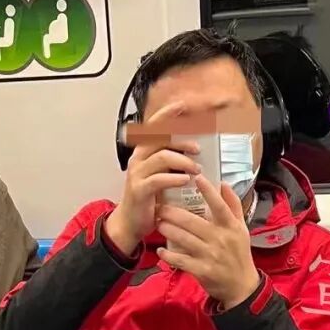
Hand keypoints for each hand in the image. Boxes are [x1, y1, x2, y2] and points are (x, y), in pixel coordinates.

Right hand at [104, 101, 201, 254]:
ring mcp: (137, 173)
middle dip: (181, 140)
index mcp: (143, 153)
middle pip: (159, 139)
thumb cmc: (148, 200)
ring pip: (162, 157)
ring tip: (196, 169)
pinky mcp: (139, 189)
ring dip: (183, 161)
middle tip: (198, 149)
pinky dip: (174, 178)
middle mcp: (138, 159)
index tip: (182, 106)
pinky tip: (186, 180)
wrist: (131, 223)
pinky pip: (159, 178)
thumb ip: (172, 164)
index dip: (166, 115)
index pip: (154, 128)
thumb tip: (194, 154)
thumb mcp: (160, 176)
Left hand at [156, 175, 258, 308]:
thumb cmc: (239, 254)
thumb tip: (224, 184)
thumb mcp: (242, 229)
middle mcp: (220, 239)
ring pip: (184, 239)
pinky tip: (161, 250)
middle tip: (160, 206)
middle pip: (193, 222)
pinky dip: (169, 256)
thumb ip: (233, 206)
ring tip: (158, 223)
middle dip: (174, 213)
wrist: (241, 287)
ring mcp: (210, 256)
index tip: (197, 177)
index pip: (220, 206)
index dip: (209, 192)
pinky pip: (181, 261)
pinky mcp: (202, 271)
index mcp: (231, 227)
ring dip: (168, 230)